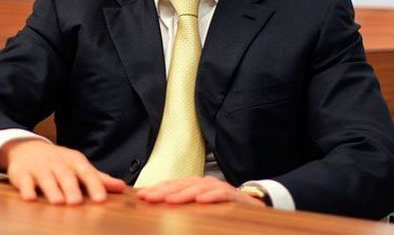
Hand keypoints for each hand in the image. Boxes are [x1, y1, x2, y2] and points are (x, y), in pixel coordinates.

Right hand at [0, 139, 125, 203]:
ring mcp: (39, 167)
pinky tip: (29, 198)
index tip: (101, 198)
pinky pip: (24, 181)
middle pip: (66, 175)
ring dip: (52, 189)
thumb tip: (121, 187)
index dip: (94, 185)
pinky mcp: (22, 173)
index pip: (86, 172)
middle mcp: (58, 163)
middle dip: (72, 188)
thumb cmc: (59, 162)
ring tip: (58, 202)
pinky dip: (26, 189)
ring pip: (46, 178)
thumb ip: (99, 178)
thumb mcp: (79, 167)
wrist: (27, 148)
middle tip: (77, 202)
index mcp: (74, 161)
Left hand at [136, 176, 265, 206]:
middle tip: (149, 197)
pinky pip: (221, 194)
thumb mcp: (199, 208)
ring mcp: (218, 187)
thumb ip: (182, 207)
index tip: (141, 196)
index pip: (172, 185)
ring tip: (170, 200)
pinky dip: (211, 196)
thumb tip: (160, 210)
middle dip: (163, 191)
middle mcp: (204, 183)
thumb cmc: (221, 207)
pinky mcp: (233, 195)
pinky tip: (200, 200)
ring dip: (183, 193)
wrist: (252, 205)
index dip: (157, 189)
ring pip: (198, 188)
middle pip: (181, 184)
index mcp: (193, 186)